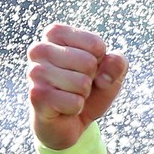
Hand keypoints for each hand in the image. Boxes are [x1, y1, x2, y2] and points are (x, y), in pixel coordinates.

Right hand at [27, 23, 128, 150]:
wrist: (70, 120)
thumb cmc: (89, 88)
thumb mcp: (111, 72)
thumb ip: (118, 63)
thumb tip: (103, 76)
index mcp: (55, 33)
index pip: (96, 44)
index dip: (100, 61)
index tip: (88, 68)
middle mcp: (40, 48)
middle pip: (88, 62)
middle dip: (91, 79)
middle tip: (78, 84)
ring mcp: (35, 72)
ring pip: (82, 83)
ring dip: (83, 94)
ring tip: (69, 94)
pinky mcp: (36, 95)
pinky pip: (74, 102)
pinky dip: (76, 108)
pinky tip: (63, 108)